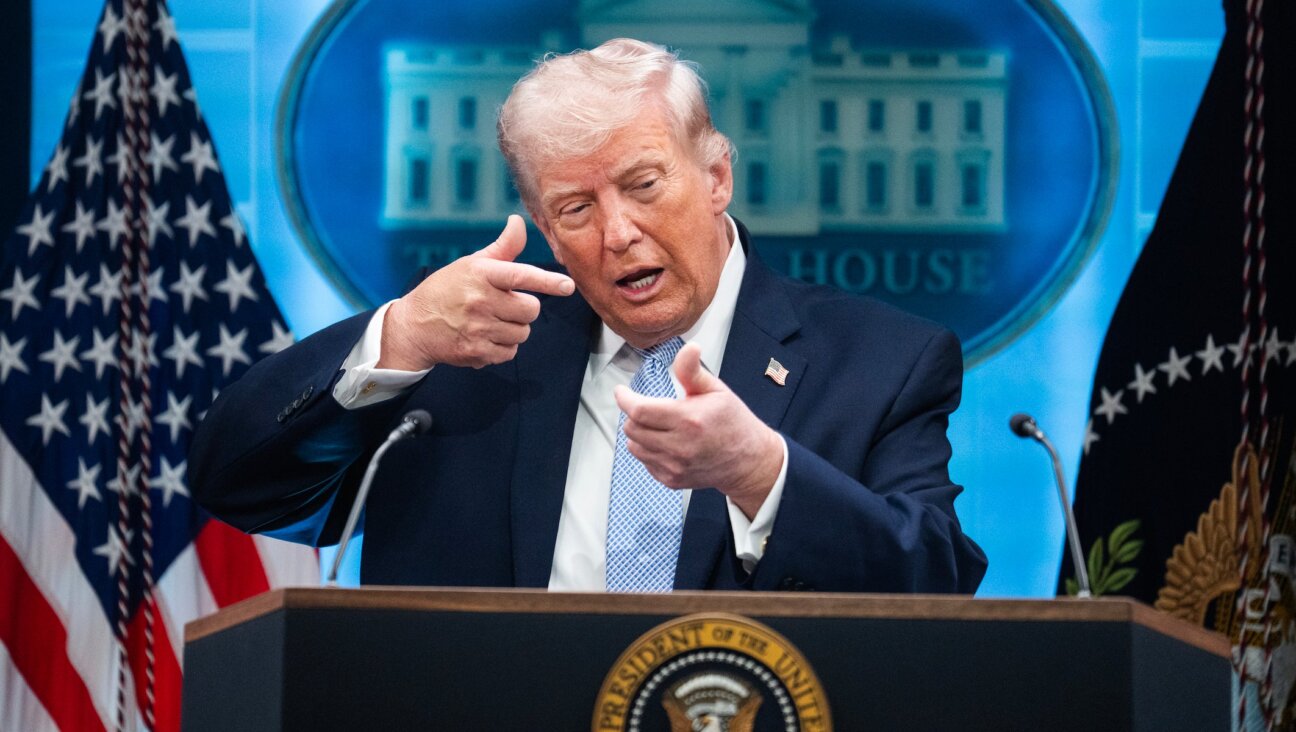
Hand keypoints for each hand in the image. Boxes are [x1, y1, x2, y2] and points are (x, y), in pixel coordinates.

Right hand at [378, 215, 574, 369]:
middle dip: (523, 308)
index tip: (567, 286)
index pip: (521, 275)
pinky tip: (484, 337)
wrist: (414, 326)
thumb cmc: (447, 290)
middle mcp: (480, 300)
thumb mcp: (471, 264)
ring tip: (491, 322)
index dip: (547, 282)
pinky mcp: (477, 352)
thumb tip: (518, 222)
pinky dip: (503, 347)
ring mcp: (478, 328)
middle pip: (531, 309)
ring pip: (522, 333)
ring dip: (513, 329)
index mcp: (481, 274)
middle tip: (504, 305)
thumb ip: (502, 248)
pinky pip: (510, 352)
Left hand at [614, 343, 783, 517]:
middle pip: (632, 428)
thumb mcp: (716, 390)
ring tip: (657, 424)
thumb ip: (693, 371)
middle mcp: (680, 446)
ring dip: (638, 432)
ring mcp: (674, 466)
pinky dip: (648, 449)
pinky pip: (645, 462)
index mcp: (689, 420)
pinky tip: (666, 442)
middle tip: (646, 406)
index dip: (625, 399)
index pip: (640, 410)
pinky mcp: (671, 480)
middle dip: (633, 413)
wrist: (747, 461)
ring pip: (634, 446)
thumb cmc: (733, 422)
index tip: (622, 392)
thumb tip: (688, 348)